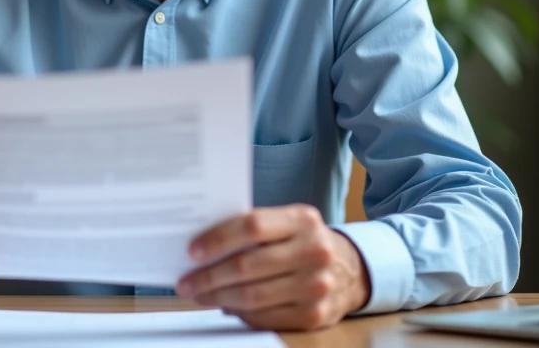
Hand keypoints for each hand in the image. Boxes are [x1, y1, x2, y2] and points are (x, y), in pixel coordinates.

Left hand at [176, 204, 370, 330]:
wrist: (352, 269)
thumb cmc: (304, 243)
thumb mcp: (289, 224)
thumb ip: (255, 229)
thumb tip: (204, 248)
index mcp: (303, 220)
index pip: (253, 226)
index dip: (219, 239)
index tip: (193, 251)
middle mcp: (314, 251)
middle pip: (248, 265)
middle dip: (210, 276)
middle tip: (186, 282)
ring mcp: (317, 286)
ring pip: (253, 296)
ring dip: (218, 298)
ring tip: (199, 295)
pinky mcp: (315, 315)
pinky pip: (265, 318)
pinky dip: (240, 314)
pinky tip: (226, 306)